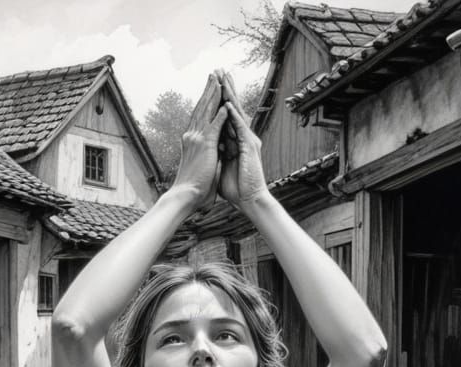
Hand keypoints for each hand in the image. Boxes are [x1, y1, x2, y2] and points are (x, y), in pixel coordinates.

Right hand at [172, 72, 227, 210]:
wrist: (186, 196)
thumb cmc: (193, 188)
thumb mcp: (201, 166)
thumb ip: (207, 155)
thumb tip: (214, 153)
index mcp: (191, 141)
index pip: (200, 116)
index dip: (206, 102)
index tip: (211, 90)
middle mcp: (191, 136)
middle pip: (201, 108)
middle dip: (208, 91)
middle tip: (213, 75)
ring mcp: (197, 138)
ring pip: (206, 111)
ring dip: (213, 94)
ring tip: (218, 80)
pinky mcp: (205, 145)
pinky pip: (214, 124)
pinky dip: (220, 113)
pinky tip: (226, 102)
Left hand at [217, 71, 268, 210]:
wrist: (249, 200)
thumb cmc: (237, 188)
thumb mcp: (223, 165)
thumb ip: (219, 153)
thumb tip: (211, 148)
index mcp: (235, 141)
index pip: (226, 115)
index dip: (219, 99)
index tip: (212, 84)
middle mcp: (243, 137)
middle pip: (233, 108)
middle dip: (226, 89)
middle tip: (219, 71)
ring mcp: (248, 141)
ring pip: (237, 113)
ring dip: (230, 96)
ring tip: (224, 79)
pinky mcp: (249, 148)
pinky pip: (240, 129)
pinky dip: (233, 116)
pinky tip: (228, 105)